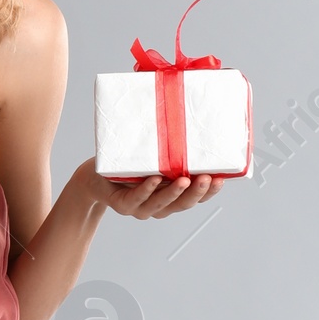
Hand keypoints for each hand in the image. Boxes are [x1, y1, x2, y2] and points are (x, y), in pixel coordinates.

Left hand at [78, 159, 231, 218]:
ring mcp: (141, 207)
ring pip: (161, 204)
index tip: (222, 178)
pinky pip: (136, 198)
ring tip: (186, 179)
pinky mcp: (122, 204)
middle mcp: (159, 206)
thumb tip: (192, 112)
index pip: (196, 198)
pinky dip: (146, 189)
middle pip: (182, 204)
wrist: (96, 176)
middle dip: (197, 192)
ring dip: (174, 193)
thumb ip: (173, 147)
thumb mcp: (154, 156)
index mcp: (172, 197)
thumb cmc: (130, 165)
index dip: (209, 192)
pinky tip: (155, 179)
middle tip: (208, 178)